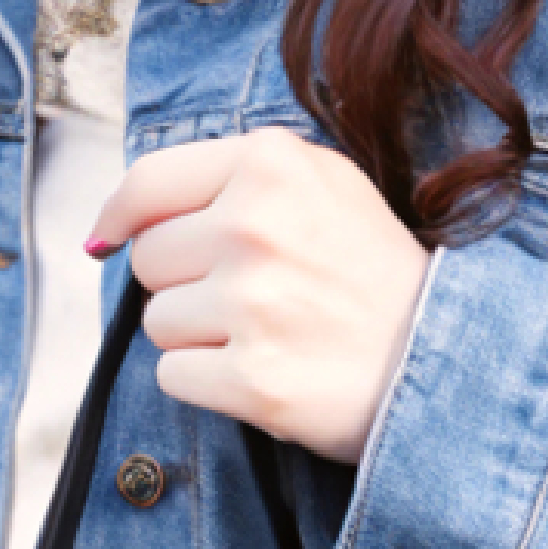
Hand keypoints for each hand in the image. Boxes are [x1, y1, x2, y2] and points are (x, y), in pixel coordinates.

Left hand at [87, 130, 429, 464]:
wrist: (439, 357)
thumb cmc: (371, 274)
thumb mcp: (321, 185)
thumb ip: (229, 181)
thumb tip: (111, 227)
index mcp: (270, 164)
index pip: (148, 183)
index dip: (120, 216)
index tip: (108, 239)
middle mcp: (254, 225)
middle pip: (149, 260)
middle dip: (183, 283)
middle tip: (246, 299)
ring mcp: (252, 304)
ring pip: (156, 322)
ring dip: (195, 337)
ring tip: (260, 336)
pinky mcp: (251, 379)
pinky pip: (173, 377)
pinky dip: (205, 384)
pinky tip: (258, 374)